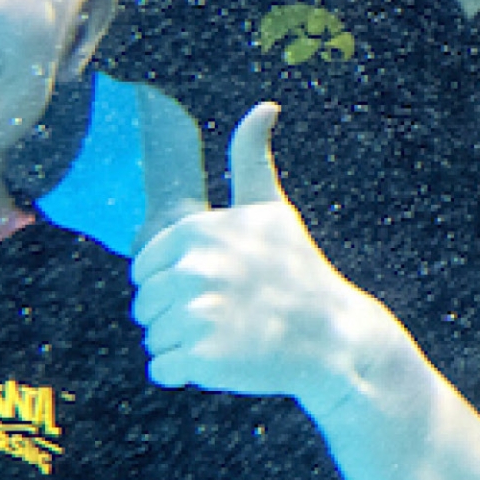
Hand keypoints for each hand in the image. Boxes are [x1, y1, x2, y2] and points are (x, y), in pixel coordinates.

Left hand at [131, 103, 394, 405]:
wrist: (335, 336)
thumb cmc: (297, 272)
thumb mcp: (272, 210)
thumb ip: (251, 158)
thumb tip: (265, 105)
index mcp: (196, 230)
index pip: (144, 269)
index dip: (177, 281)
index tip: (220, 284)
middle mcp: (193, 267)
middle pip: (145, 305)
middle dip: (179, 314)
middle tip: (230, 313)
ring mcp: (197, 312)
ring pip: (154, 338)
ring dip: (185, 345)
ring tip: (231, 335)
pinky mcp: (202, 357)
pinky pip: (163, 370)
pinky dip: (187, 374)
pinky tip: (226, 360)